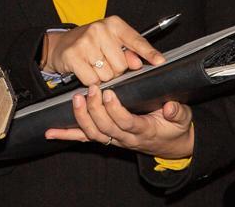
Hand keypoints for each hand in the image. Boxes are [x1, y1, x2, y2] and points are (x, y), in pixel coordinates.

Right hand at [42, 16, 165, 85]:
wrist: (60, 44)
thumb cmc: (91, 44)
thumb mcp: (112, 42)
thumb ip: (129, 51)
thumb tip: (138, 64)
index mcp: (114, 24)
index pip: (136, 40)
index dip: (149, 53)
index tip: (160, 61)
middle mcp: (100, 29)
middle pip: (122, 65)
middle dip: (115, 70)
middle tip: (104, 62)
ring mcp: (86, 42)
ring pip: (108, 75)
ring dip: (102, 76)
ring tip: (93, 65)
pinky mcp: (74, 55)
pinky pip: (92, 80)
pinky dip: (90, 81)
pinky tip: (85, 70)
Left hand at [44, 86, 193, 158]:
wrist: (173, 144)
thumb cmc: (176, 127)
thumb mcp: (183, 118)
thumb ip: (178, 112)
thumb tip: (171, 108)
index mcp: (144, 130)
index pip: (126, 122)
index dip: (116, 110)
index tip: (109, 92)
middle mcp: (126, 138)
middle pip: (106, 128)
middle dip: (95, 109)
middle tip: (91, 89)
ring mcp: (114, 139)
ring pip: (93, 134)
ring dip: (81, 118)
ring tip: (76, 99)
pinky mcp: (107, 137)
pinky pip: (85, 138)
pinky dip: (67, 134)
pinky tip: (51, 132)